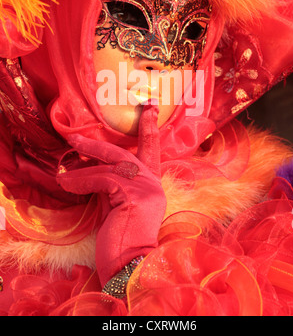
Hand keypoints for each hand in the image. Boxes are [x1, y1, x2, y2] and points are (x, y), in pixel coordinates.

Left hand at [57, 104, 165, 287]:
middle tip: (75, 137)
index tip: (150, 107)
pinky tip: (67, 183)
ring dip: (83, 165)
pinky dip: (82, 180)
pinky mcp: (135, 195)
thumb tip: (88, 165)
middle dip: (98, 144)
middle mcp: (152, 183)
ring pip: (112, 164)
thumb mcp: (115, 204)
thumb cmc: (121, 237)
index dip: (149, 127)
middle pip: (125, 153)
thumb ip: (110, 183)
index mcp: (151, 184)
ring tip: (62, 170)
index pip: (152, 150)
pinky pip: (103, 179)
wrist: (131, 264)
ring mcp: (146, 188)